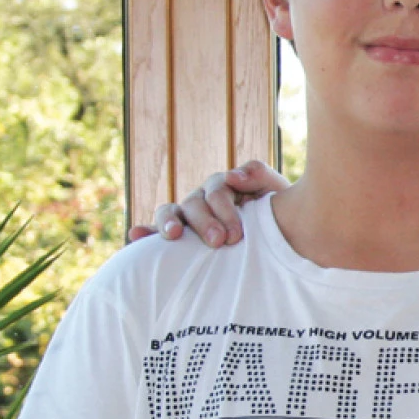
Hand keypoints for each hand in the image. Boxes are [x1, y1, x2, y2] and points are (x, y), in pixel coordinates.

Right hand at [127, 161, 288, 245]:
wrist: (283, 233)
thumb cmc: (278, 211)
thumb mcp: (275, 191)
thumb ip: (259, 175)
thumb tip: (232, 176)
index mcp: (223, 187)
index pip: (216, 192)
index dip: (224, 211)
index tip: (236, 235)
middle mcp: (202, 199)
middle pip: (194, 204)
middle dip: (205, 223)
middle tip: (220, 242)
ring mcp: (187, 215)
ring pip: (171, 213)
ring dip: (169, 223)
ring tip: (174, 235)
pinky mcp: (178, 233)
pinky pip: (156, 230)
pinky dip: (145, 231)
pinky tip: (135, 236)